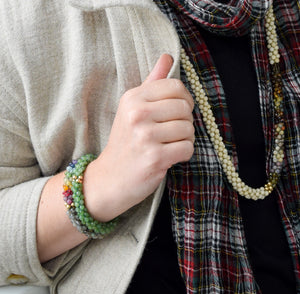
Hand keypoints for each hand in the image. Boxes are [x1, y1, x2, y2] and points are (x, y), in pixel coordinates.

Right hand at [84, 54, 194, 220]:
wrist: (110, 178)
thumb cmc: (125, 143)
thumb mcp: (132, 109)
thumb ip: (151, 83)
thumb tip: (167, 56)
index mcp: (133, 98)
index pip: (176, 86)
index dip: (184, 99)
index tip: (177, 112)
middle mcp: (137, 114)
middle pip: (185, 107)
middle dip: (185, 121)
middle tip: (171, 132)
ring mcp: (145, 136)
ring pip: (188, 128)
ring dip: (184, 139)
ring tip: (169, 145)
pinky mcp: (155, 158)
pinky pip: (187, 148)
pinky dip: (183, 154)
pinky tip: (170, 157)